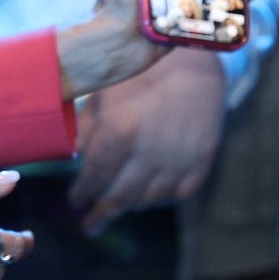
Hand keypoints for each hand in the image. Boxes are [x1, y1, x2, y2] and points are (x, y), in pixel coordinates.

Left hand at [68, 48, 224, 234]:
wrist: (191, 54)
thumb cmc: (137, 70)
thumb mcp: (103, 94)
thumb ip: (87, 129)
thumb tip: (75, 161)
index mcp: (119, 132)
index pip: (94, 177)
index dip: (83, 193)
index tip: (76, 201)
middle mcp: (149, 151)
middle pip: (120, 197)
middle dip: (102, 214)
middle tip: (90, 225)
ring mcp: (179, 157)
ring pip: (149, 199)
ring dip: (130, 205)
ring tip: (119, 203)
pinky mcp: (203, 158)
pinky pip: (179, 193)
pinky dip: (162, 198)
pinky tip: (150, 195)